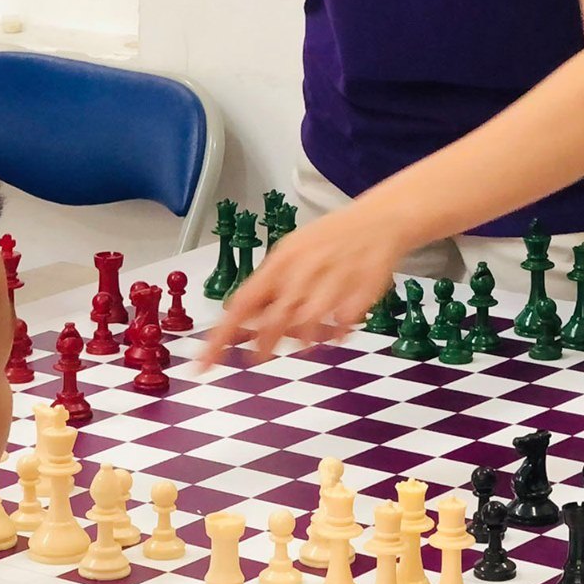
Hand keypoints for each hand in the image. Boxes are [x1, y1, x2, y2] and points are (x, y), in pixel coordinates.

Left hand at [195, 206, 403, 367]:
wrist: (379, 220)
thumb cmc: (330, 240)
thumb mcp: (291, 253)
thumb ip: (269, 286)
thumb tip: (242, 319)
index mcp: (283, 261)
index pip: (243, 304)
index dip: (222, 336)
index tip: (204, 362)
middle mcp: (305, 270)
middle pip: (275, 320)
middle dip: (264, 344)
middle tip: (257, 356)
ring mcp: (334, 280)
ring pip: (308, 324)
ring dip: (303, 339)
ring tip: (306, 339)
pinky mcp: (362, 291)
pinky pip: (342, 324)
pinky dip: (336, 333)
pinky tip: (337, 328)